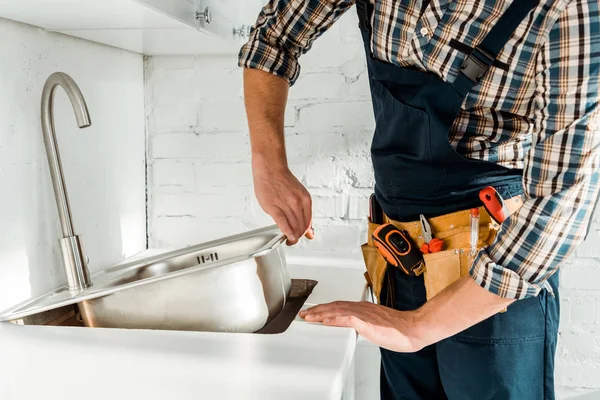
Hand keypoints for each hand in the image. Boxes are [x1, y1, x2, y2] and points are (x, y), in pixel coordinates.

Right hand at [252, 157, 313, 244]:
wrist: (270, 168)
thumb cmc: (282, 180)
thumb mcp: (299, 194)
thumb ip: (303, 211)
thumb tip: (309, 228)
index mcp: (305, 199)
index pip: (308, 221)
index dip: (306, 232)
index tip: (304, 236)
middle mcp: (297, 202)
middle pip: (301, 225)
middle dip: (299, 235)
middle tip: (294, 240)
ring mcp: (285, 204)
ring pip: (293, 225)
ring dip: (293, 236)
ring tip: (290, 240)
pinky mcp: (273, 206)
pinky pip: (282, 222)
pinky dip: (286, 231)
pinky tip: (288, 237)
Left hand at [299, 301, 423, 352]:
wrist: (412, 328)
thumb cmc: (399, 328)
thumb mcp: (376, 325)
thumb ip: (365, 323)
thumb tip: (357, 327)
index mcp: (364, 308)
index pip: (339, 306)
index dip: (324, 308)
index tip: (313, 312)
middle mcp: (361, 308)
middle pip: (334, 306)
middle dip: (317, 310)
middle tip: (304, 313)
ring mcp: (363, 314)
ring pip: (337, 311)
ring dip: (321, 314)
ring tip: (309, 317)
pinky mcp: (367, 322)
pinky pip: (347, 319)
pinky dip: (334, 319)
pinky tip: (325, 321)